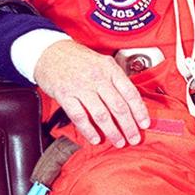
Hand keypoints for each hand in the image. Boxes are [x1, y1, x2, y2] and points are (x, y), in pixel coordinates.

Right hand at [33, 39, 150, 147]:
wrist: (49, 52)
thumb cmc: (77, 59)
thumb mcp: (102, 62)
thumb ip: (116, 79)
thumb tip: (131, 101)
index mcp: (110, 68)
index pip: (130, 93)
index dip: (140, 111)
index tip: (144, 124)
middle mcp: (97, 77)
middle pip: (118, 107)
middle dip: (129, 126)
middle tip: (134, 138)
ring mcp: (81, 87)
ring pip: (101, 114)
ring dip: (112, 131)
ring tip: (119, 141)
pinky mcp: (65, 95)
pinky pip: (80, 116)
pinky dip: (89, 130)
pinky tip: (95, 138)